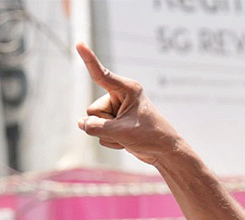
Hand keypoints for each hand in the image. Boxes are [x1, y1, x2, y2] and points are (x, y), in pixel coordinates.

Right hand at [76, 43, 181, 164]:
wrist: (165, 152)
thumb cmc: (150, 137)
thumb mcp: (121, 132)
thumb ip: (96, 127)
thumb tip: (81, 123)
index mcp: (127, 90)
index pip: (102, 74)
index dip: (88, 59)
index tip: (79, 43)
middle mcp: (120, 96)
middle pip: (94, 110)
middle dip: (105, 125)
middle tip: (127, 130)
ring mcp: (116, 109)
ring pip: (94, 122)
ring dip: (108, 135)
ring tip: (129, 136)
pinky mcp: (115, 122)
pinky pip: (99, 132)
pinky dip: (111, 141)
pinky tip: (126, 141)